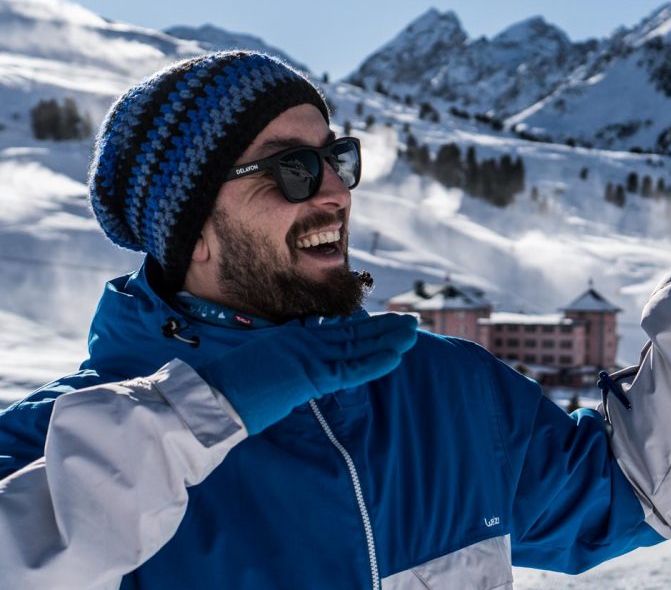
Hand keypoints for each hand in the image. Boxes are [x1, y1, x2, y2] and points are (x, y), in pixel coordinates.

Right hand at [195, 313, 417, 433]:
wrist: (209, 398)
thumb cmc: (225, 390)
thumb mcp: (259, 371)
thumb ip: (281, 367)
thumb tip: (293, 375)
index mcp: (291, 341)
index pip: (336, 332)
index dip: (364, 327)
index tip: (385, 322)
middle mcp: (302, 342)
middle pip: (352, 333)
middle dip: (383, 328)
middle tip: (410, 320)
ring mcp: (307, 355)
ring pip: (357, 346)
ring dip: (388, 339)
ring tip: (413, 330)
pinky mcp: (309, 374)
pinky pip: (350, 369)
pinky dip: (374, 362)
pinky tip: (396, 356)